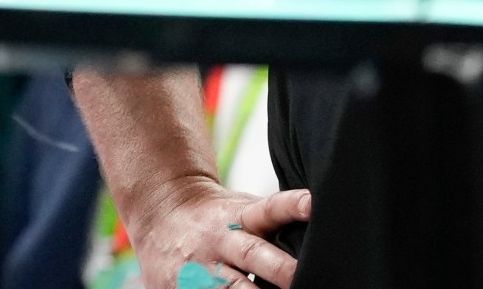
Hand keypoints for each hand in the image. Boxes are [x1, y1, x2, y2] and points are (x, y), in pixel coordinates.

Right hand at [124, 178, 311, 288]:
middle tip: (300, 277)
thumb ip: (274, 223)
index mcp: (238, 217)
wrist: (160, 216)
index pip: (270, 208)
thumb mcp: (242, 210)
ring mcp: (199, 268)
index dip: (291, 206)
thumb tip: (321, 235)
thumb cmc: (217, 219)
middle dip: (280, 269)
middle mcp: (220, 241)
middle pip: (253, 254)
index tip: (313, 204)